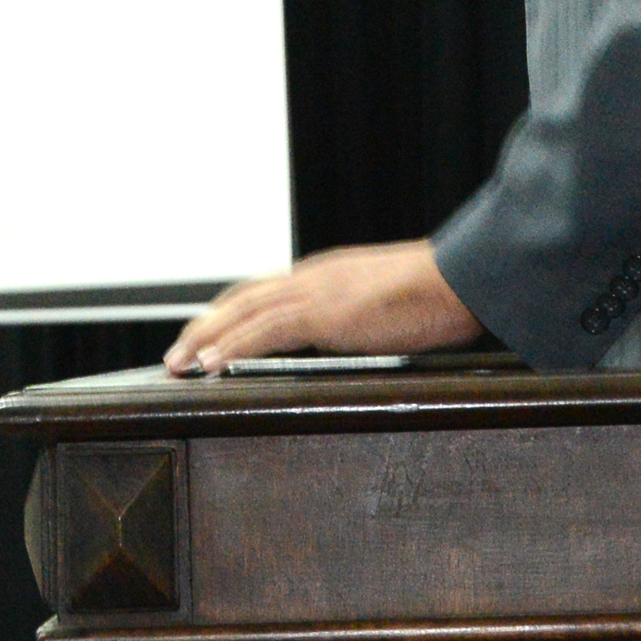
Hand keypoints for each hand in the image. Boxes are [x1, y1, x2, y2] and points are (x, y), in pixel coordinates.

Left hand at [163, 240, 482, 375]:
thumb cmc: (440, 294)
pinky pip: (265, 332)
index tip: (205, 337)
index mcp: (326, 276)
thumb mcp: (390, 304)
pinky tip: (211, 364)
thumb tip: (362, 333)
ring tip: (178, 364)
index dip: (228, 315)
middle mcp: (312, 277)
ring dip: (205, 338)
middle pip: (241, 299)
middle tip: (175, 356)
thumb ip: (365, 315)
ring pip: (242, 313)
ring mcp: (316, 292)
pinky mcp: (325, 314)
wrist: (465, 277)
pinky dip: (232, 346)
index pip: (263, 293)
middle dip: (203, 327)